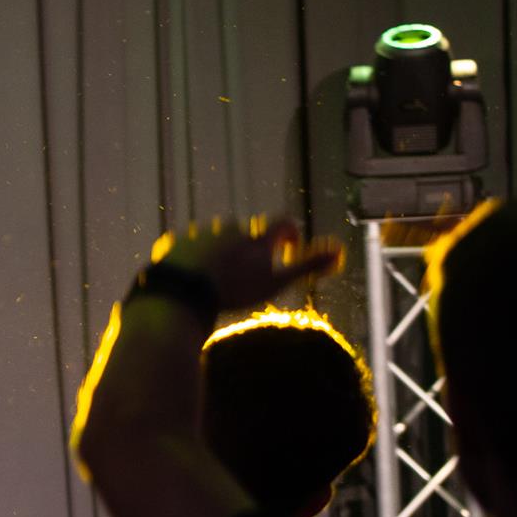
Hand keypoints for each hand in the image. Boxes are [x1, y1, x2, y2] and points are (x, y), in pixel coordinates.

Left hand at [151, 216, 343, 313]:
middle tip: (247, 272)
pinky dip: (194, 258)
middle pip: (247, 232)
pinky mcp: (176, 242)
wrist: (183, 292)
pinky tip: (192, 278)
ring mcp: (202, 233)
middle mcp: (230, 228)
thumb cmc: (234, 289)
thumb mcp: (276, 281)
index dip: (290, 235)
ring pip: (217, 238)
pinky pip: (190, 246)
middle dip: (250, 247)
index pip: (282, 223)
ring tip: (217, 278)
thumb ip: (307, 266)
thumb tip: (340, 251)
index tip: (287, 251)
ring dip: (220, 252)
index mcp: (256, 237)